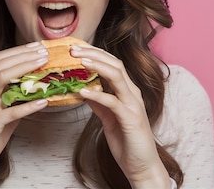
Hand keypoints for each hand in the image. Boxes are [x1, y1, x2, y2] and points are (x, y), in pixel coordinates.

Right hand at [0, 42, 49, 187]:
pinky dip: (29, 105)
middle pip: (0, 64)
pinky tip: (44, 102)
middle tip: (45, 52)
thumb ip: (14, 99)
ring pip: (2, 79)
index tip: (37, 47)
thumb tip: (38, 88)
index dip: (18, 51)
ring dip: (25, 69)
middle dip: (24, 55)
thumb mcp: (2, 112)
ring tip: (45, 65)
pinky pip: (11, 112)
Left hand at [71, 44, 171, 188]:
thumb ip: (100, 103)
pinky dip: (97, 95)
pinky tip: (83, 92)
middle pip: (114, 63)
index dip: (94, 53)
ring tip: (78, 61)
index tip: (75, 48)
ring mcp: (133, 105)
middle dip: (93, 53)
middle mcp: (132, 93)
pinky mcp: (131, 119)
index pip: (112, 63)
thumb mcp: (109, 118)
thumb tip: (84, 90)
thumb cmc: (127, 142)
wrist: (142, 166)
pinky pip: (113, 102)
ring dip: (96, 66)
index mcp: (128, 91)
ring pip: (117, 76)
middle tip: (72, 49)